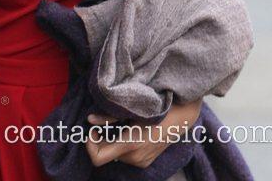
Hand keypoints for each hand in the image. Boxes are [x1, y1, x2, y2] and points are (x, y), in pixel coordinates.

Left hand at [85, 98, 202, 168]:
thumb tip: (89, 119)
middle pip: (106, 155)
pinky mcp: (146, 161)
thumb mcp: (131, 109)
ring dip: (111, 141)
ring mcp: (141, 162)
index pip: (98, 158)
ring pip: (115, 154)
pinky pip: (125, 155)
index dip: (90, 145)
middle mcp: (135, 158)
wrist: (181, 116)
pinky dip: (121, 144)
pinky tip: (128, 129)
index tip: (93, 130)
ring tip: (118, 123)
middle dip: (100, 140)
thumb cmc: (156, 108)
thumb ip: (109, 116)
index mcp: (130, 144)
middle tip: (103, 122)